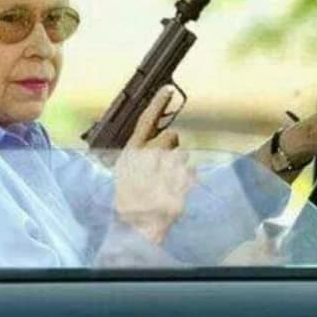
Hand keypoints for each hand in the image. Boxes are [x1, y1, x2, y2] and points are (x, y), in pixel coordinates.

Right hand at [114, 86, 193, 243]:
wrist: (136, 226)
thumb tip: (161, 136)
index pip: (146, 120)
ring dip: (177, 167)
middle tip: (162, 164)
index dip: (157, 104)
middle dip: (171, 147)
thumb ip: (141, 150)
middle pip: (171, 136)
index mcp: (132, 151)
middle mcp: (148, 155)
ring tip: (163, 183)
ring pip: (182, 156)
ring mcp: (165, 169)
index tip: (168, 90)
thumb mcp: (126, 170)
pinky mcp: (180, 182)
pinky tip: (171, 193)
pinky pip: (189, 174)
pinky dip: (184, 182)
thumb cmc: (130, 198)